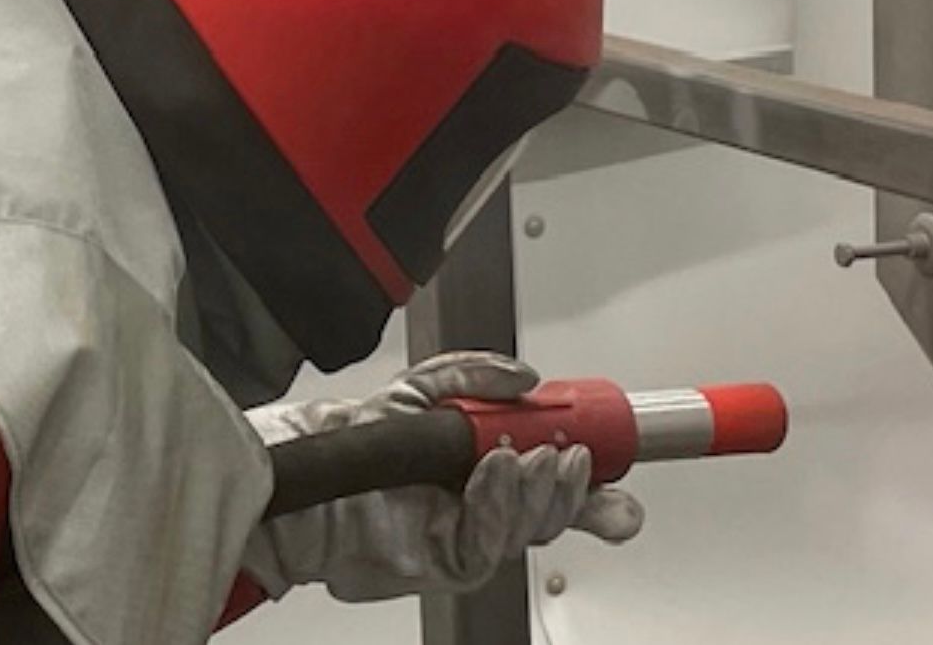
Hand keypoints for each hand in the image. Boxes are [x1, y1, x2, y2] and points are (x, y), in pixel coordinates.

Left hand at [243, 352, 644, 601]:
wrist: (318, 478)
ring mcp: (473, 533)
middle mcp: (489, 502)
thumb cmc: (364, 440)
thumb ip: (478, 373)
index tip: (614, 461)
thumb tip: (527, 377)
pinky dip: (501, 502)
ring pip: (533, 525)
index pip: (557, 477)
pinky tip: (495, 471)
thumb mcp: (426, 387)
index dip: (594, 479)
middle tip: (577, 455)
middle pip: (558, 509)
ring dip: (541, 489)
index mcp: (493, 464)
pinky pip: (492, 539)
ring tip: (532, 455)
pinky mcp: (451, 559)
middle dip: (579, 487)